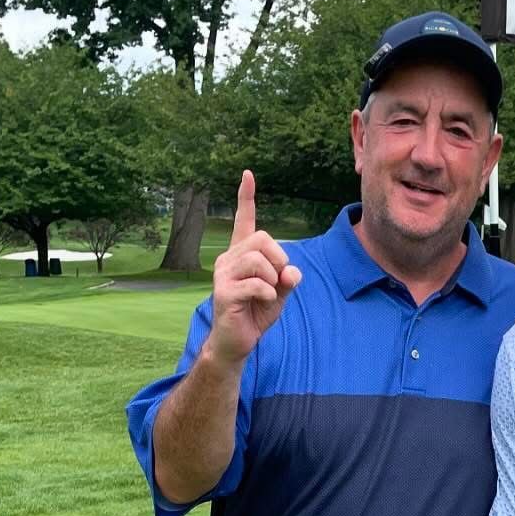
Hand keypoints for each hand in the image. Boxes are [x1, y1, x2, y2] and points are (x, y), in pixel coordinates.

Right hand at [206, 170, 300, 367]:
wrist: (238, 340)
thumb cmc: (256, 312)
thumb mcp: (280, 291)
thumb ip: (288, 277)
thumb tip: (292, 272)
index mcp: (241, 254)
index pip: (243, 220)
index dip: (246, 197)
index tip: (247, 174)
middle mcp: (228, 258)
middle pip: (262, 239)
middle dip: (279, 258)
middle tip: (278, 279)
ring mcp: (223, 274)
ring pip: (258, 260)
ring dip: (273, 278)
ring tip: (268, 292)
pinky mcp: (223, 292)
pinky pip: (257, 283)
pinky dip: (269, 293)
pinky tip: (265, 301)